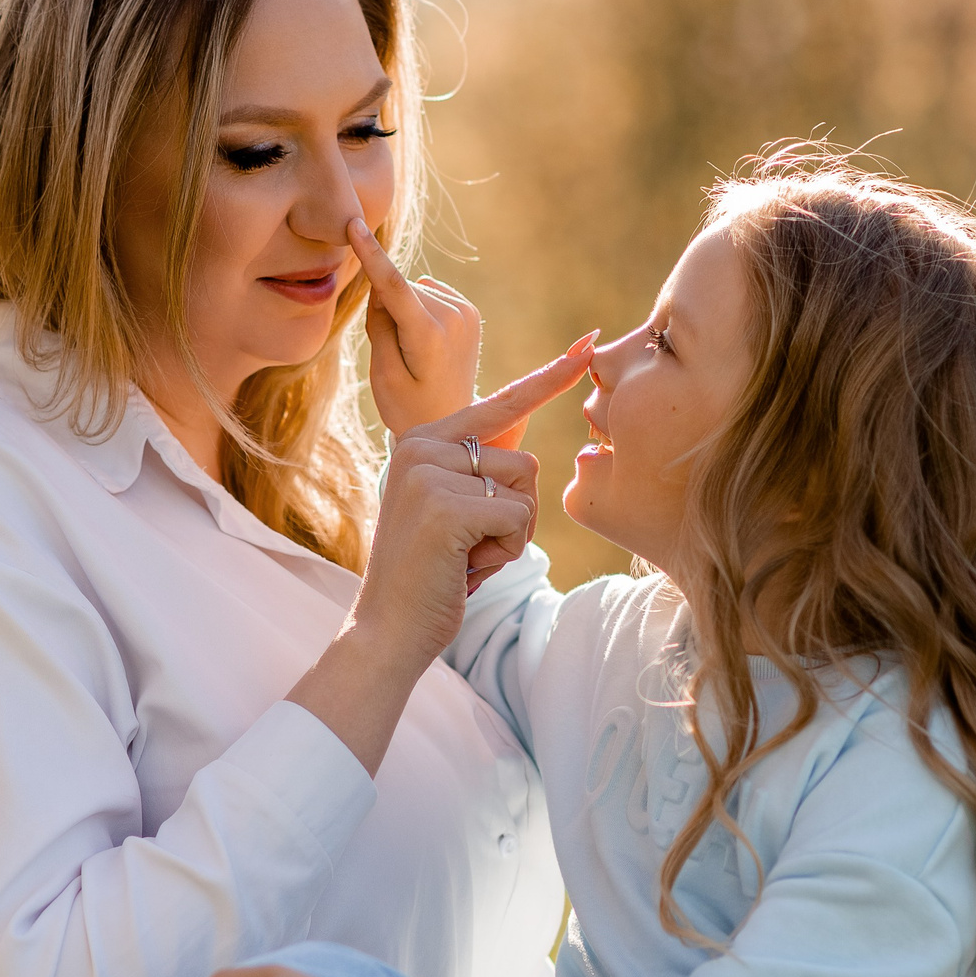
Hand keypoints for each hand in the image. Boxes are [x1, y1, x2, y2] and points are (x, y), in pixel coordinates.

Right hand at [352, 340, 595, 665]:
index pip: (499, 404)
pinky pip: (518, 517)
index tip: (588, 344)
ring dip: (511, 536)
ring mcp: (429, 472)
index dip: (549, 378)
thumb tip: (525, 443)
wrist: (387, 632)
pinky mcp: (445, 504)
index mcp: (423, 441)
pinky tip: (464, 567)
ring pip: (525, 489)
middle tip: (468, 549)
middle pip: (523, 461)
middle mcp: (421, 445)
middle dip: (514, 516)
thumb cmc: (430, 578)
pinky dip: (505, 552)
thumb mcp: (454, 513)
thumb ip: (481, 474)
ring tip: (464, 556)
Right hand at [355, 219, 488, 441]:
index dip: (371, 254)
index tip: (354, 223)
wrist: (452, 426)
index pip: (394, 285)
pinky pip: (428, 295)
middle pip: (399, 291)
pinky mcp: (470, 311)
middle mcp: (455, 318)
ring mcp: (466, 313)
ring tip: (415, 354)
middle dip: (388, 311)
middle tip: (397, 356)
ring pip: (414, 291)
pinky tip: (428, 344)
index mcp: (429, 336)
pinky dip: (420, 312)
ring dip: (405, 312)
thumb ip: (379, 324)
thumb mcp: (383, 374)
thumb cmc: (408, 407)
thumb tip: (384, 284)